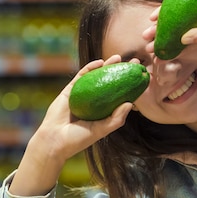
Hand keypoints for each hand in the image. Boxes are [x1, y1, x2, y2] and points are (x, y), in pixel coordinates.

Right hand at [9, 55, 133, 196]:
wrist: (54, 140)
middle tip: (134, 62)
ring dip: (107, 66)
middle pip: (110, 82)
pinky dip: (90, 68)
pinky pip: (81, 76)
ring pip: (97, 77)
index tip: (141, 76)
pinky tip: (99, 62)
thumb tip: (130, 103)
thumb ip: (116, 119)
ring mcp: (82, 94)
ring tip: (118, 57)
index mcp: (103, 111)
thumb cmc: (79, 139)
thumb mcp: (101, 130)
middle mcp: (94, 101)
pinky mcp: (70, 90)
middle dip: (121, 71)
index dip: (130, 85)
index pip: (119, 95)